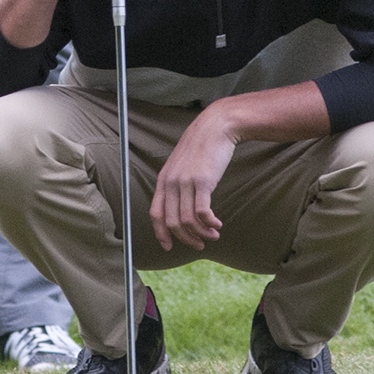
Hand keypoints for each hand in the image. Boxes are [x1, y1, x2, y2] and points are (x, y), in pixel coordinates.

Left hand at [150, 102, 237, 251]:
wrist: (216, 127)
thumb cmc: (202, 146)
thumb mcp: (182, 164)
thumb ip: (177, 183)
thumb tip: (181, 207)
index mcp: (163, 179)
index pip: (155, 214)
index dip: (161, 234)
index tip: (169, 247)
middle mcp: (171, 182)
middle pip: (172, 222)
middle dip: (186, 239)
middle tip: (200, 244)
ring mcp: (186, 182)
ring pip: (188, 220)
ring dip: (202, 233)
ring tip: (213, 235)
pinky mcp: (203, 181)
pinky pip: (203, 212)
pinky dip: (210, 223)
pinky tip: (218, 224)